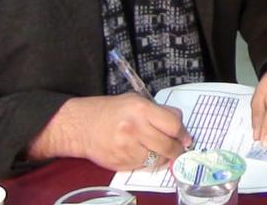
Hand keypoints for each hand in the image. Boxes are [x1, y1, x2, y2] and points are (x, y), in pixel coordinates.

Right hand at [28, 94, 191, 171]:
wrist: (80, 126)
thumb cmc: (109, 111)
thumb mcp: (135, 100)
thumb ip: (158, 111)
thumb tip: (179, 123)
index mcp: (141, 109)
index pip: (173, 125)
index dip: (183, 133)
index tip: (186, 138)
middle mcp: (134, 129)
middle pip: (168, 146)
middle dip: (177, 149)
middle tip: (178, 148)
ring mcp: (127, 148)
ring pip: (157, 159)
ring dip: (162, 157)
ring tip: (158, 150)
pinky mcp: (121, 162)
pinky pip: (143, 166)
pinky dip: (146, 161)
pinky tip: (140, 152)